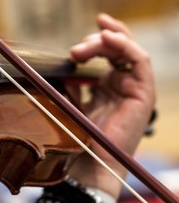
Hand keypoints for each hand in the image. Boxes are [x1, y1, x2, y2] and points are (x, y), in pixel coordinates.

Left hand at [66, 13, 155, 199]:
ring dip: (108, 41)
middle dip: (95, 42)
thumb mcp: (69, 104)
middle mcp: (120, 84)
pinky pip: (140, 61)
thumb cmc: (79, 138)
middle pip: (116, 49)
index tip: (75, 40)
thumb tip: (58, 66)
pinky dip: (126, 46)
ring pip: (128, 50)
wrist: (90, 163)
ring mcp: (133, 87)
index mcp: (104, 86)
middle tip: (75, 50)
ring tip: (87, 44)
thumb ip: (68, 85)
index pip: (104, 55)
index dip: (93, 41)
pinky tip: (108, 39)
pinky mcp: (143, 93)